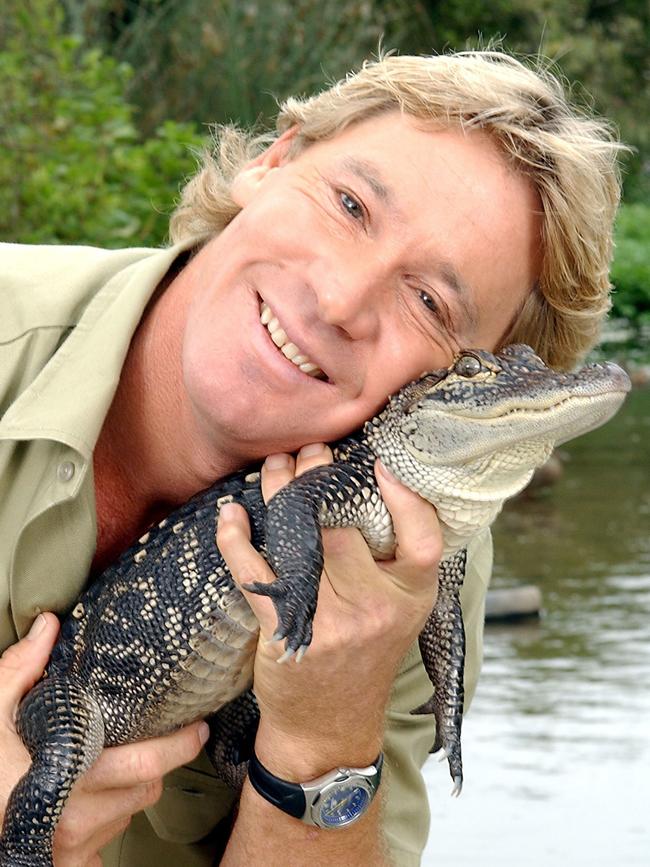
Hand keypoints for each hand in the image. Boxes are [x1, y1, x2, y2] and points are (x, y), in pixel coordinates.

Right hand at [0, 613, 207, 866]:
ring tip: (133, 755)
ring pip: (135, 808)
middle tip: (192, 733)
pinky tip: (108, 796)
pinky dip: (116, 814)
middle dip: (170, 758)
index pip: (143, 763)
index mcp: (64, 772)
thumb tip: (49, 625)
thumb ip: (21, 668)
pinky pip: (114, 836)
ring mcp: (73, 843)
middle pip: (148, 784)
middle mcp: (74, 814)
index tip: (199, 724)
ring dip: (140, 784)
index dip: (177, 744)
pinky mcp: (68, 861)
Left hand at [216, 443, 441, 778]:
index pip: (423, 539)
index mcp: (411, 597)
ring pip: (299, 540)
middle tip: (308, 451)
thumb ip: (395, 564)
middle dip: (319, 480)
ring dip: (278, 494)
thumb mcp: (400, 613)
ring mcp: (330, 621)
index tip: (377, 462)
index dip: (405, 497)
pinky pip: (256, 574)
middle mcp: (376, 608)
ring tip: (273, 466)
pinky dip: (235, 540)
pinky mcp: (286, 631)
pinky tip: (229, 513)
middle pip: (343, 528)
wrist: (330, 727)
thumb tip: (374, 489)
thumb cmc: (366, 656)